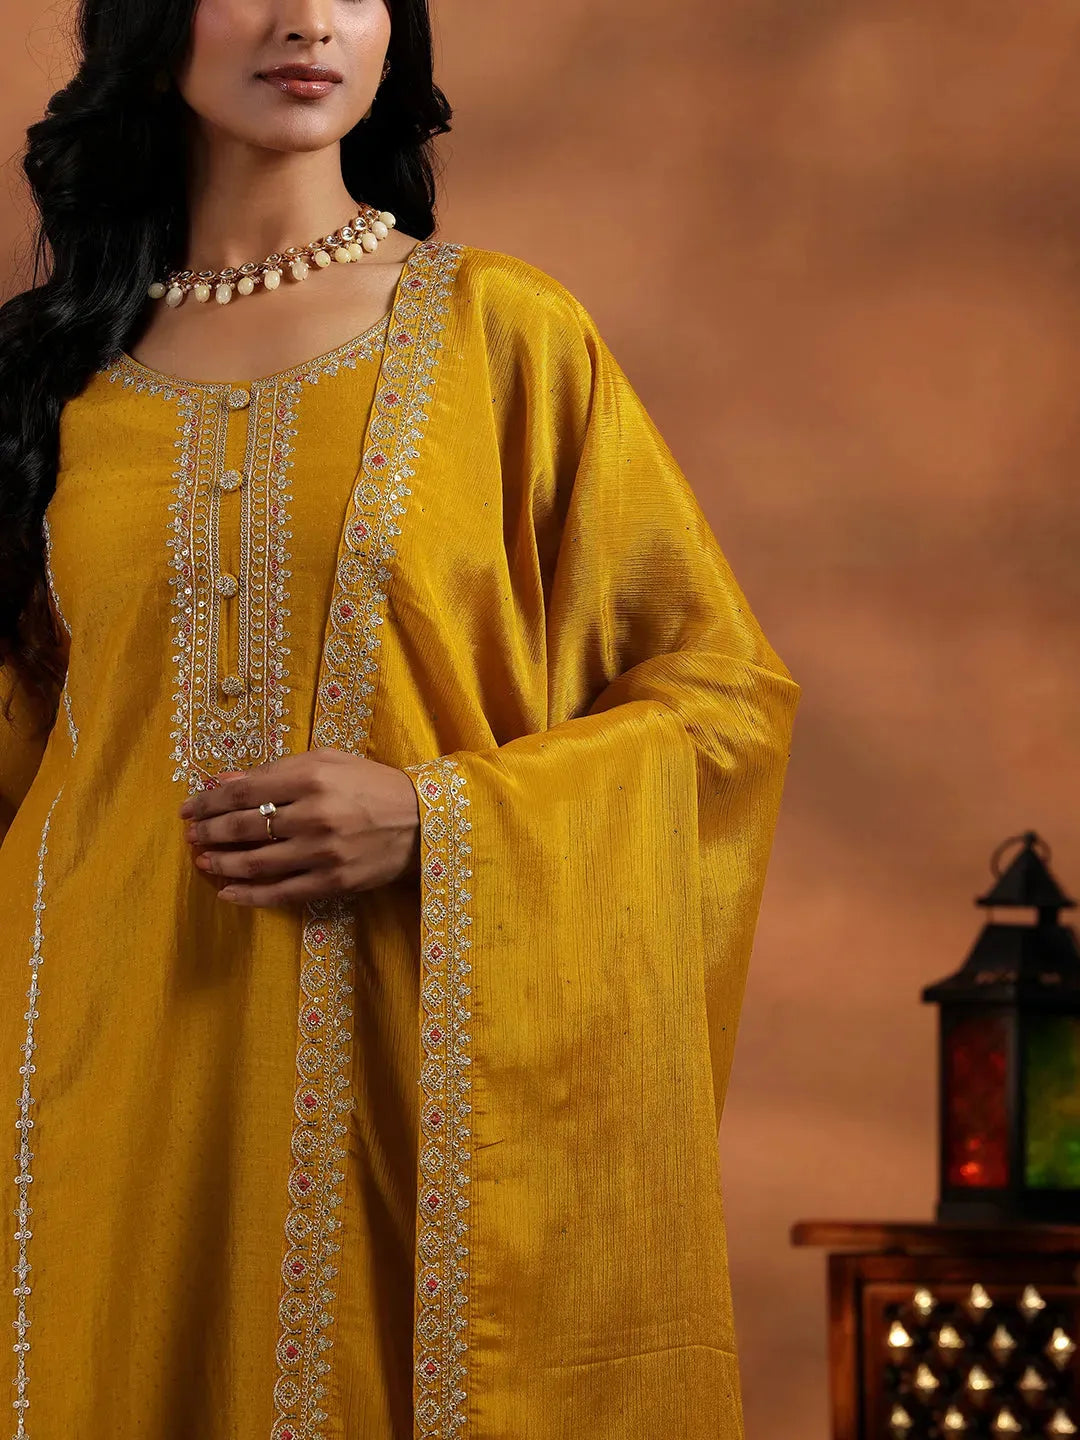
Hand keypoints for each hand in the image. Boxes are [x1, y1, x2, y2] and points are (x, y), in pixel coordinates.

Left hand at [178, 748, 420, 908]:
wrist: (422, 820)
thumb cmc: (371, 784)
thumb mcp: (327, 762)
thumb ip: (276, 769)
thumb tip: (224, 781)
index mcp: (311, 778)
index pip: (243, 791)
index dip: (208, 800)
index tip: (189, 808)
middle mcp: (314, 815)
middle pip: (243, 827)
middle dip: (209, 832)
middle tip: (191, 835)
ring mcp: (323, 853)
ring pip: (256, 863)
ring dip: (221, 863)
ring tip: (203, 861)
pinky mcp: (332, 882)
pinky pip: (281, 893)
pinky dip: (249, 895)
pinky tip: (227, 892)